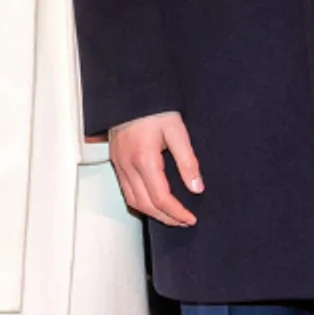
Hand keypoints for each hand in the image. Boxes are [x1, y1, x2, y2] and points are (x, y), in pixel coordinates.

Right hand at [107, 111, 202, 226]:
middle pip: (146, 205)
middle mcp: (128, 166)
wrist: (131, 93)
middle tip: (183, 222)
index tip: (190, 218)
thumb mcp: (177, 131)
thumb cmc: (153, 108)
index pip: (161, 198)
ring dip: (152, 213)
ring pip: (133, 201)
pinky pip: (126, 190)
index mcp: (145, 160)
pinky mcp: (116, 161)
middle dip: (166, 218)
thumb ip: (188, 162)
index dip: (177, 213)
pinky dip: (140, 202)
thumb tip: (197, 187)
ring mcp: (119, 165)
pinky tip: (152, 202)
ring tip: (170, 216)